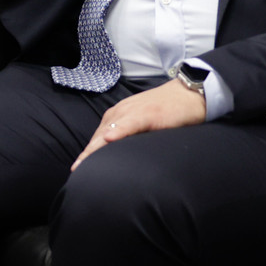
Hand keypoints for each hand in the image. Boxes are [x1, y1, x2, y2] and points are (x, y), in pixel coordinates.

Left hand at [72, 79, 207, 169]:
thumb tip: (121, 156)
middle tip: (75, 172)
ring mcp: (133, 112)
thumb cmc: (167, 111)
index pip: (97, 138)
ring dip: (95, 148)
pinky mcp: (148, 113)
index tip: (77, 170)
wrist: (190, 94)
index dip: (87, 154)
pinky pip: (129, 123)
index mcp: (117, 116)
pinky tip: (108, 139)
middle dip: (86, 155)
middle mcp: (120, 113)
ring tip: (83, 164)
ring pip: (109, 131)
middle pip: (98, 137)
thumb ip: (130, 136)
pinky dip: (118, 131)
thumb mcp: (143, 124)